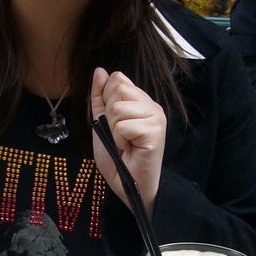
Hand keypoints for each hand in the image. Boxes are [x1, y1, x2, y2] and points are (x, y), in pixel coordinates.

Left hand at [90, 68, 166, 216]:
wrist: (127, 185)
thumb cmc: (118, 157)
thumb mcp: (102, 123)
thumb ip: (100, 97)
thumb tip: (100, 71)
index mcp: (140, 101)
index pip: (118, 79)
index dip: (107, 102)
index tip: (113, 124)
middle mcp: (151, 106)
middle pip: (118, 89)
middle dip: (109, 115)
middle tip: (119, 136)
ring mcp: (156, 117)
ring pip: (119, 108)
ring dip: (114, 130)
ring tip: (124, 143)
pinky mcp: (155, 131)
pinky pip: (123, 125)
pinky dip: (120, 140)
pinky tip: (129, 149)